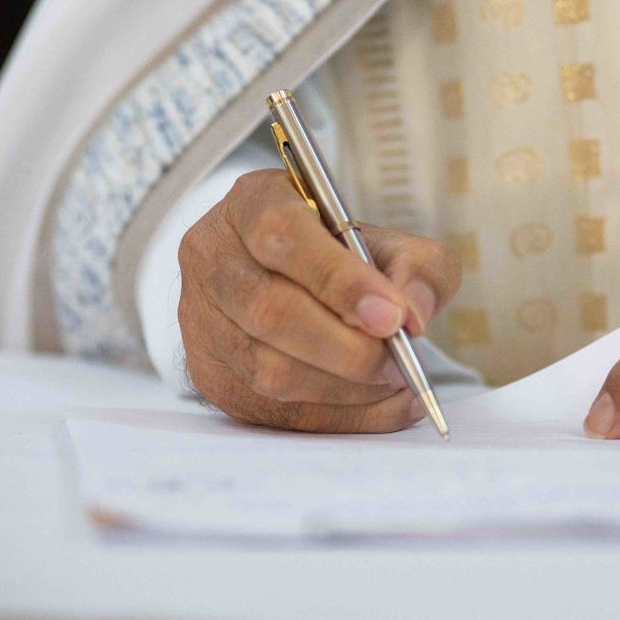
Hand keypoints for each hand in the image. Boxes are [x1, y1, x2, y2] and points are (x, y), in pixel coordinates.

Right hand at [177, 169, 460, 432]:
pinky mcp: (210, 375)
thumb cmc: (347, 259)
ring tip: (395, 381)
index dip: (339, 281)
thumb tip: (411, 315)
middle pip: (271, 312)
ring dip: (345, 387)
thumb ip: (417, 268)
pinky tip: (381, 404)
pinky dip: (339, 416)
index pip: (283, 237)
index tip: (391, 316)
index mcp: (253, 203)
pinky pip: (274, 412)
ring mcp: (201, 319)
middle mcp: (212, 256)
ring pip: (269, 370)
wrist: (301, 286)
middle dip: (348, 348)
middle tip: (400, 361)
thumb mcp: (394, 243)